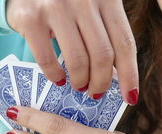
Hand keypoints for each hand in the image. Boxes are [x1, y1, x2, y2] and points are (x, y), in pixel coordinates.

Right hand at [6, 0, 138, 104]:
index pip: (125, 44)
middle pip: (103, 56)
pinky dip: (55, 76)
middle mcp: (84, 1)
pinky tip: (58, 79)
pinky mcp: (31, 18)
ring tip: (79, 86)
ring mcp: (56, 8)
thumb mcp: (93, 5)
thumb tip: (116, 74)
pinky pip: (48, 60)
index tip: (130, 97)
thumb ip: (105, 31)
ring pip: (78, 61)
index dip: (129, 75)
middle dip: (101, 83)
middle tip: (96, 92)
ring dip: (80, 82)